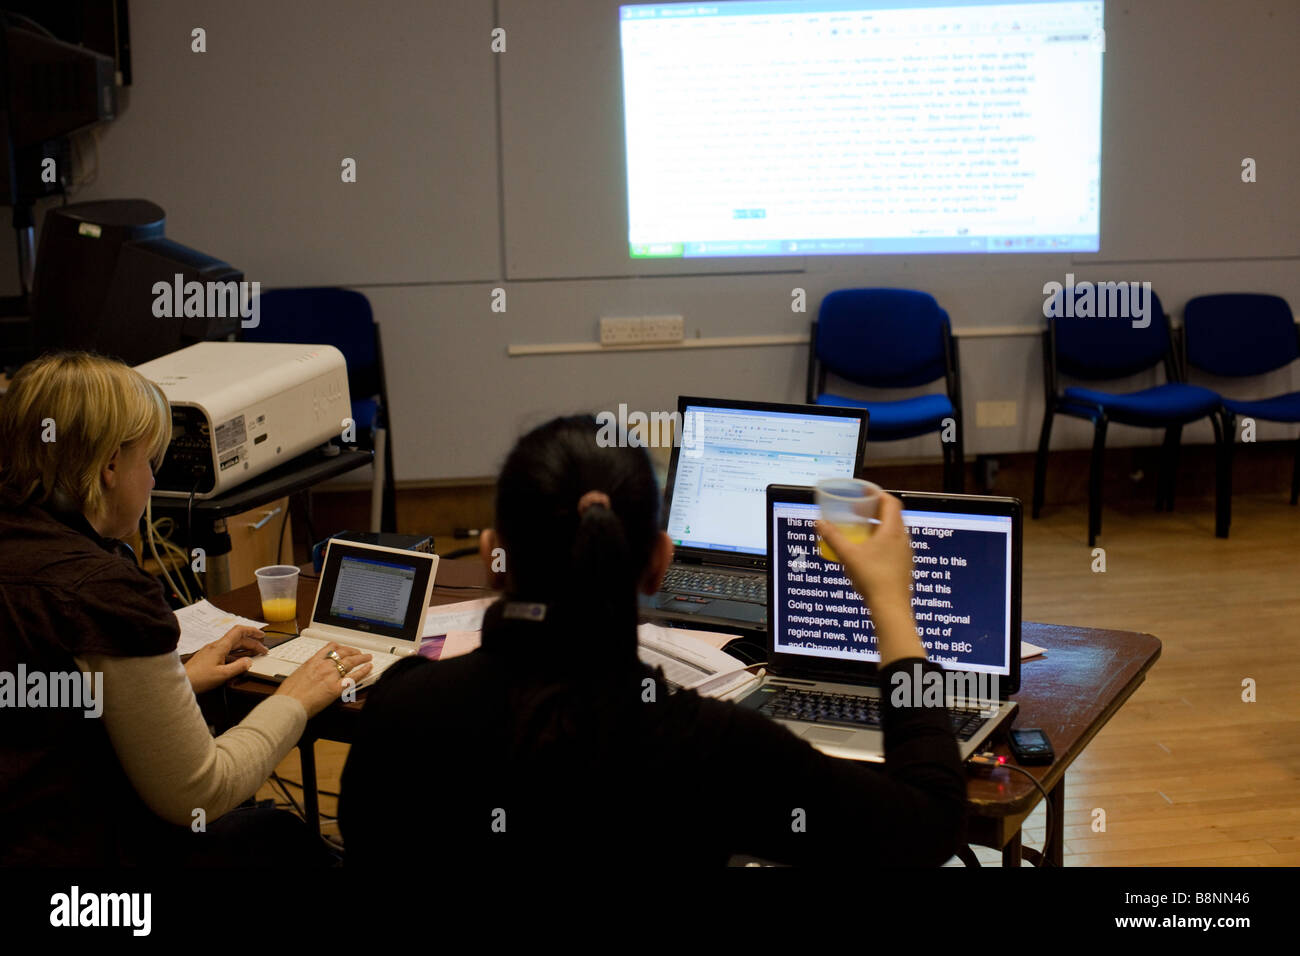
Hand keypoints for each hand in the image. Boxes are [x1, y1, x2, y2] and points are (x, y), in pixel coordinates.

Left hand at [185, 626, 268, 693]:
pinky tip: (239, 661)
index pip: (239, 631)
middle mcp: (216, 646)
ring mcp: (211, 651)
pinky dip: (236, 653)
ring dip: (245, 648)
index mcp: (220, 646)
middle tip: (262, 650)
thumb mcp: (222, 675)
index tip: (262, 635)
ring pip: (232, 645)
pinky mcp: (208, 657)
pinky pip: (226, 651)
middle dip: (252, 643)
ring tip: (254, 654)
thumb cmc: (198, 678)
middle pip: (238, 639)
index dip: (252, 631)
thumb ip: (238, 667)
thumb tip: (249, 662)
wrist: (181, 681)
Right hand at [274, 642, 373, 717]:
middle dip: (353, 651)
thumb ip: (308, 671)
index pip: (330, 648)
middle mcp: (323, 665)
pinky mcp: (336, 688)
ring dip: (361, 658)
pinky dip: (363, 671)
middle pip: (343, 653)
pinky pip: (354, 677)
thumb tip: (311, 674)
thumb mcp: (297, 675)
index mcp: (313, 661)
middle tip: (359, 652)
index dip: (340, 647)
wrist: (288, 704)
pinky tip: (368, 668)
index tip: (344, 648)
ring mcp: (331, 675)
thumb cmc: (288, 694)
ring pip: (350, 662)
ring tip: (367, 657)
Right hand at [816, 492, 923, 665]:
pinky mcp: (904, 565)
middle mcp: (903, 539)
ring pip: (894, 531)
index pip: (891, 502)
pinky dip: (883, 541)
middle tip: (858, 511)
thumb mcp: (848, 555)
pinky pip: (895, 545)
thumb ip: (833, 537)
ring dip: (879, 526)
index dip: (877, 494)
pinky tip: (869, 552)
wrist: (891, 607)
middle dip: (875, 510)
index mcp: (893, 531)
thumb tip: (819, 523)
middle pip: (893, 515)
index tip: (864, 493)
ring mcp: (906, 553)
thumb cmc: (873, 579)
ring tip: (862, 530)